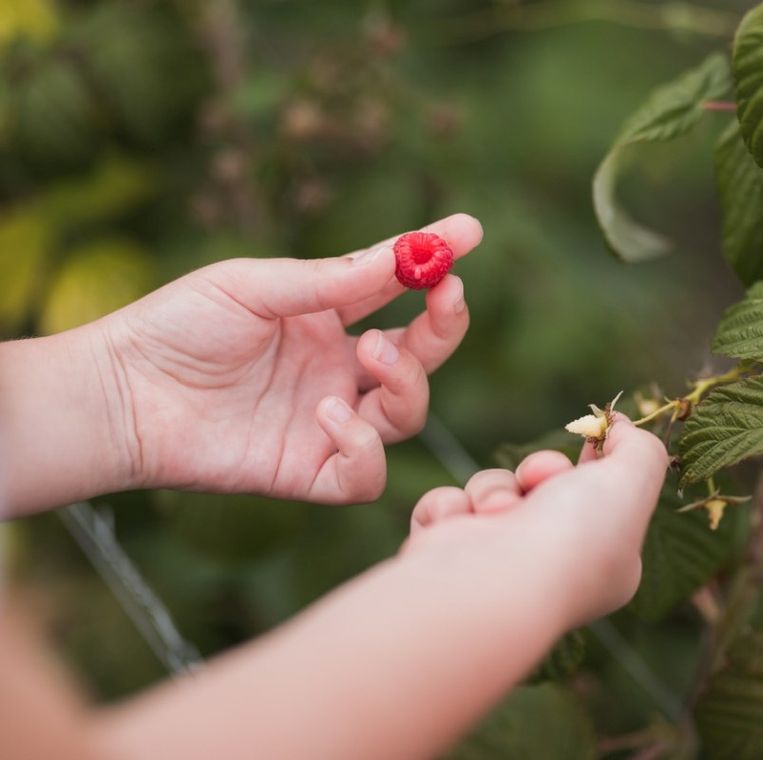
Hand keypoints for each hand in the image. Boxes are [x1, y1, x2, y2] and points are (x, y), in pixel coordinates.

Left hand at [98, 213, 482, 503]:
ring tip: (368, 354)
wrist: (118, 393)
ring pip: (406, 416)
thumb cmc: (176, 327)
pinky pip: (365, 474)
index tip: (469, 233)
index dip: (436, 265)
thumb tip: (411, 252)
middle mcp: (336, 372)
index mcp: (326, 321)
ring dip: (406, 382)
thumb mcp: (258, 285)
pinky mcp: (306, 472)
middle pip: (421, 358)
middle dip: (444, 327)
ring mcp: (325, 423)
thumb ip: (335, 280)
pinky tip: (327, 412)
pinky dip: (362, 446)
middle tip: (444, 296)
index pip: (398, 293)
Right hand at [404, 415, 668, 625]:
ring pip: (494, 488)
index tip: (592, 438)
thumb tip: (620, 427)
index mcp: (603, 560)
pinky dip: (449, 508)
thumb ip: (640, 448)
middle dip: (541, 468)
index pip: (601, 499)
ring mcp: (496, 562)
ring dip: (494, 489)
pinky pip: (448, 505)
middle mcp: (551, 566)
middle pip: (545, 484)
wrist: (490, 583)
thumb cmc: (571, 537)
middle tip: (540, 477)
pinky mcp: (449, 555)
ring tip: (496, 515)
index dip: (595, 463)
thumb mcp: (633, 481)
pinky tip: (458, 526)